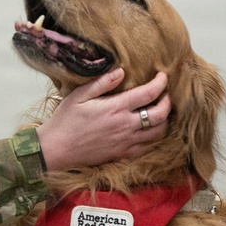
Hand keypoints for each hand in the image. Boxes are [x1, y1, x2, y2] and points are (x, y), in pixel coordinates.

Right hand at [36, 68, 170, 171]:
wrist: (57, 149)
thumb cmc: (65, 120)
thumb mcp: (79, 95)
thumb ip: (102, 83)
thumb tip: (121, 72)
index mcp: (116, 108)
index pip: (149, 94)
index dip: (160, 83)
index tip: (162, 75)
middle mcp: (126, 125)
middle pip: (161, 114)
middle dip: (168, 102)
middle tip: (165, 93)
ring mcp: (126, 142)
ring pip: (158, 132)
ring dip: (164, 120)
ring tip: (161, 110)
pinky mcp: (122, 154)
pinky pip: (147, 147)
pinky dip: (154, 137)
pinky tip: (150, 130)